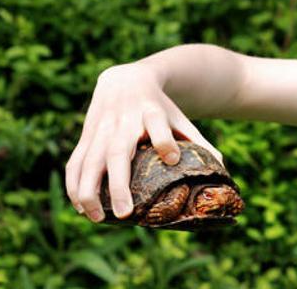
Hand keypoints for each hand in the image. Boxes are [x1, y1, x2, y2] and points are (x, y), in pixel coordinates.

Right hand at [65, 62, 222, 222]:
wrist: (125, 79)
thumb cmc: (158, 107)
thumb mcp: (178, 117)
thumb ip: (197, 140)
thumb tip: (222, 168)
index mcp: (152, 112)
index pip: (158, 123)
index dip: (164, 139)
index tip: (171, 157)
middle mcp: (124, 121)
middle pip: (118, 151)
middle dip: (119, 182)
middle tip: (125, 213)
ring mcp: (101, 129)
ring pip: (90, 161)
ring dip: (90, 191)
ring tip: (97, 218)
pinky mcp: (86, 135)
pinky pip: (76, 162)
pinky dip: (74, 185)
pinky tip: (79, 207)